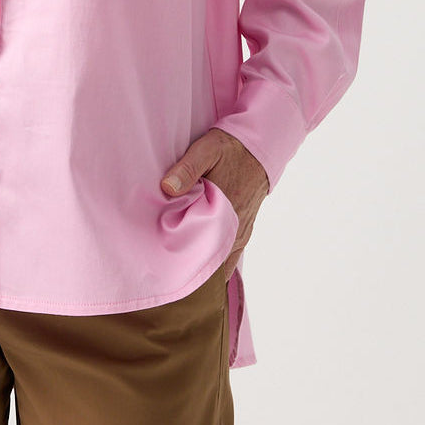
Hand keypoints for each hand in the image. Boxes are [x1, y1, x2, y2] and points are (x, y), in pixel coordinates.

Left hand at [161, 127, 268, 278]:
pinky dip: (216, 259)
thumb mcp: (206, 150)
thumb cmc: (230, 150)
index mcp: (225, 212)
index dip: (186, 265)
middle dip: (192, 270)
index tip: (166, 273)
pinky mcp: (243, 229)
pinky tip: (201, 263)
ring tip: (180, 275)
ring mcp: (241, 231)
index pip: (205, 251)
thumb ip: (187, 168)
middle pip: (213, 261)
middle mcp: (236, 227)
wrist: (258, 148)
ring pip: (222, 260)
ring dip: (205, 266)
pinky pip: (229, 252)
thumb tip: (167, 188)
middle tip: (168, 277)